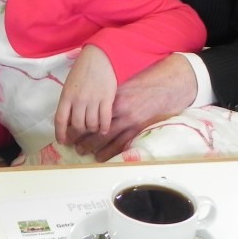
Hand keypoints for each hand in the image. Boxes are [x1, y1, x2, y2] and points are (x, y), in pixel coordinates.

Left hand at [55, 45, 116, 144]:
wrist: (100, 57)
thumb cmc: (83, 70)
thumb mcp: (70, 85)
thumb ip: (68, 102)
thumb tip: (68, 121)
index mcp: (66, 96)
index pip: (60, 120)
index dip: (61, 134)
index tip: (63, 141)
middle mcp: (78, 100)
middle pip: (77, 126)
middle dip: (79, 134)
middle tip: (82, 136)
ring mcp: (93, 100)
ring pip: (91, 125)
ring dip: (92, 130)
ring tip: (94, 129)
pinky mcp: (107, 99)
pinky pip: (105, 120)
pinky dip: (104, 128)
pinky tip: (104, 129)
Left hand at [72, 54, 197, 160]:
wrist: (168, 85)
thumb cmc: (145, 81)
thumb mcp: (124, 84)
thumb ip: (109, 95)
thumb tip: (92, 103)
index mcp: (114, 97)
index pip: (91, 113)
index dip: (79, 122)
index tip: (69, 128)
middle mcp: (120, 110)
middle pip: (95, 128)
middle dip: (82, 138)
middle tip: (72, 144)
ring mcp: (131, 121)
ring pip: (107, 139)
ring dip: (93, 147)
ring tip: (82, 152)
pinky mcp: (139, 129)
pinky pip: (122, 144)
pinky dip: (110, 152)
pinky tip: (101, 157)